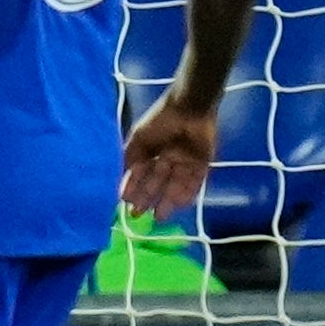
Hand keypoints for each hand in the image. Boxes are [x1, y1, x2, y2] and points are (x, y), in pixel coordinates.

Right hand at [120, 101, 219, 238]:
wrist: (189, 108)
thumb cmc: (160, 120)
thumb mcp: (139, 137)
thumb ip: (131, 156)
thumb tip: (122, 175)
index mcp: (151, 152)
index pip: (140, 174)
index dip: (132, 188)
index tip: (124, 202)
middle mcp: (167, 160)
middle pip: (156, 183)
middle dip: (147, 198)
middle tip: (138, 215)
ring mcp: (185, 163)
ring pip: (174, 186)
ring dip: (166, 201)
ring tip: (158, 217)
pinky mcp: (202, 164)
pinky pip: (195, 182)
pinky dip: (187, 193)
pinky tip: (179, 205)